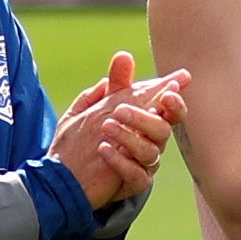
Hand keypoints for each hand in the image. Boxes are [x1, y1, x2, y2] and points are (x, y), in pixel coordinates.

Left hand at [49, 52, 189, 208]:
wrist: (67, 172)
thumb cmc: (87, 136)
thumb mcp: (97, 106)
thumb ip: (114, 84)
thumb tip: (124, 56)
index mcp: (147, 121)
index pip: (169, 109)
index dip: (174, 100)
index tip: (171, 88)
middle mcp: (151, 142)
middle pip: (164, 129)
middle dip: (143, 117)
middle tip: (119, 110)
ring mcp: (144, 164)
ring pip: (150, 152)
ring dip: (127, 137)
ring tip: (105, 127)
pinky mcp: (133, 183)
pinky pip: (136, 175)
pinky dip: (120, 161)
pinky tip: (103, 149)